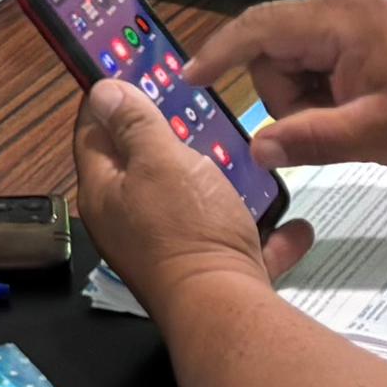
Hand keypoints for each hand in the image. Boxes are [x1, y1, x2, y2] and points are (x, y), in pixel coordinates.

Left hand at [70, 76, 309, 308]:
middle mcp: (130, 224)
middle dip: (171, 141)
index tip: (132, 75)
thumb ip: (134, 124)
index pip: (93, 134)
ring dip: (219, 186)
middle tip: (198, 111)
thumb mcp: (158, 160)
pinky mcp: (210, 275)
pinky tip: (293, 225)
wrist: (224, 311)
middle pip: (144, 170)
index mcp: (106, 193)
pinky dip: (263, 236)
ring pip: (193, 207)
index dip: (110, 102)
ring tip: (247, 159)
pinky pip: (238, 246)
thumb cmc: (186, 228)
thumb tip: (101, 92)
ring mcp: (170, 252)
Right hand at [203, 0, 386, 171]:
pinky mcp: (351, 25)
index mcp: (336, 20)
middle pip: (271, 51)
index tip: (188, 79)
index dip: (218, 54)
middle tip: (334, 126)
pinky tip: (353, 105)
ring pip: (288, 60)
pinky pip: (309, 58)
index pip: (257, 29)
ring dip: (307, 97)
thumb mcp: (375, 134)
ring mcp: (343, 12)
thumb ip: (311, 139)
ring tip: (353, 116)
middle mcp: (334, 4)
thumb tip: (258, 149)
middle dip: (288, 97)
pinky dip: (320, 88)